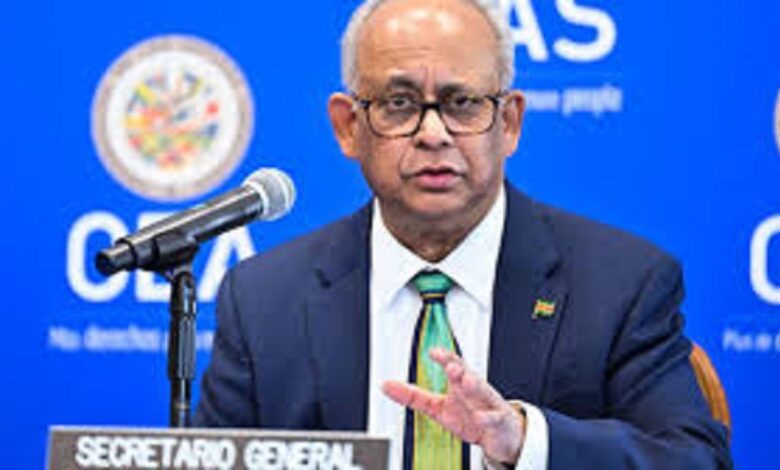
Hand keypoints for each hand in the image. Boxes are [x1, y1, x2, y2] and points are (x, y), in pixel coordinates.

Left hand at [382, 348, 525, 463]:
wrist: (499, 435)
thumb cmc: (469, 415)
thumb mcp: (437, 408)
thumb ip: (413, 396)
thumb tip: (386, 385)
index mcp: (460, 383)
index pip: (453, 364)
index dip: (444, 357)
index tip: (433, 352)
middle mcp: (475, 389)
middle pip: (468, 374)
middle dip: (460, 369)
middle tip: (450, 365)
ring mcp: (488, 404)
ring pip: (483, 392)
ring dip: (475, 386)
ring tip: (466, 381)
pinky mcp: (498, 421)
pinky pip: (494, 418)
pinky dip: (487, 418)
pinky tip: (480, 417)